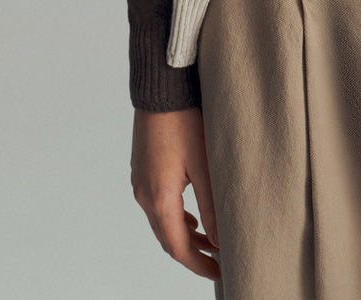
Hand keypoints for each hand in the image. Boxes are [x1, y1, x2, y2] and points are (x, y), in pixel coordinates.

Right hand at [131, 107, 220, 279]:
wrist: (161, 89)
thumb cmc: (185, 122)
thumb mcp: (204, 164)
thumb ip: (212, 205)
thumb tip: (220, 239)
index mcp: (159, 199)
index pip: (178, 248)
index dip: (198, 265)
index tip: (219, 272)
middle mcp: (144, 195)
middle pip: (168, 239)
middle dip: (193, 254)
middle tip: (218, 261)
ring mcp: (140, 183)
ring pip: (162, 223)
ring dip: (185, 236)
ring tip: (211, 242)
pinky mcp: (143, 171)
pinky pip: (157, 207)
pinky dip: (175, 218)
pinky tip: (190, 218)